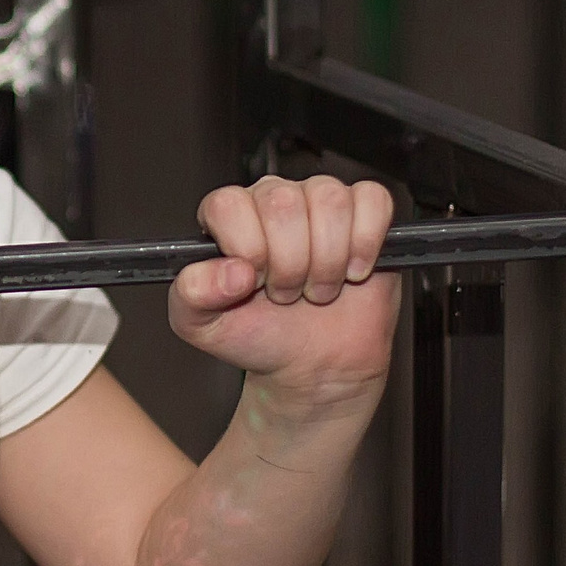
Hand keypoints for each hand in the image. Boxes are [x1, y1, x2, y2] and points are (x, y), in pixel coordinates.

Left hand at [169, 176, 399, 410]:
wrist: (314, 365)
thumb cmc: (260, 337)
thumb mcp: (203, 327)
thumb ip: (192, 294)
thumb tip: (227, 271)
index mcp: (229, 216)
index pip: (230, 204)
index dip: (247, 248)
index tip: (253, 282)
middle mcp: (273, 200)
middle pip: (283, 203)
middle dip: (289, 265)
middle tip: (286, 293)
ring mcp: (320, 201)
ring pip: (331, 201)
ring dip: (327, 262)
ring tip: (316, 286)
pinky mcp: (365, 212)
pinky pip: (374, 200)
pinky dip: (367, 243)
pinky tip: (353, 270)